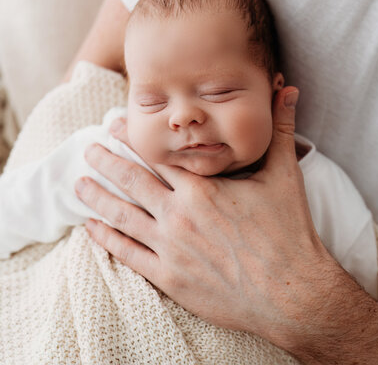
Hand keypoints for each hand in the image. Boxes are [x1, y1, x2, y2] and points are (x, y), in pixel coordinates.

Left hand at [75, 87, 336, 348]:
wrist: (293, 293)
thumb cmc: (289, 231)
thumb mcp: (285, 174)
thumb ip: (283, 128)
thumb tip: (288, 88)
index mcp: (203, 187)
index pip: (157, 154)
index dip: (132, 138)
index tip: (114, 126)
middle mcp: (180, 214)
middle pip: (132, 180)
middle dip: (107, 161)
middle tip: (88, 148)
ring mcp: (171, 247)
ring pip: (122, 215)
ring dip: (97, 197)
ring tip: (79, 183)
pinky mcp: (170, 277)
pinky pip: (128, 254)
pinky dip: (106, 239)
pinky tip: (91, 228)